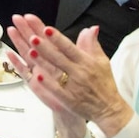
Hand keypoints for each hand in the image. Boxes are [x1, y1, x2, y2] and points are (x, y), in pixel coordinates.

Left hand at [7, 14, 133, 137]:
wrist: (109, 109)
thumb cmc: (104, 84)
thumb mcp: (102, 61)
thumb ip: (92, 44)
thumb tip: (90, 28)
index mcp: (86, 62)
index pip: (69, 47)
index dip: (57, 38)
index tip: (46, 29)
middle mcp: (79, 72)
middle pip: (59, 57)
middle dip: (45, 47)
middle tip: (32, 37)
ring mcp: (74, 86)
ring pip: (55, 72)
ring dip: (42, 62)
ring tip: (30, 51)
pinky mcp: (69, 100)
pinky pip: (57, 91)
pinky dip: (47, 84)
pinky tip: (37, 76)